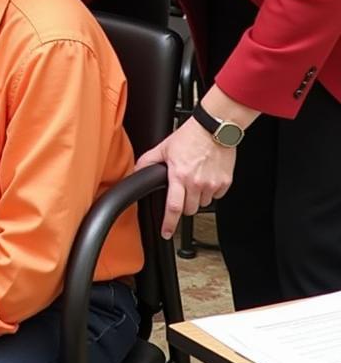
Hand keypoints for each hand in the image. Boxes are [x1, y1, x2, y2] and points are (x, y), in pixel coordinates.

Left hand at [135, 117, 235, 238]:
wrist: (214, 129)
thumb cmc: (190, 136)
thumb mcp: (164, 147)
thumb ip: (149, 161)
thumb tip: (137, 170)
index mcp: (179, 176)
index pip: (173, 207)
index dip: (169, 223)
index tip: (166, 233)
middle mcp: (197, 183)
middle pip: (189, 209)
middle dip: (183, 205)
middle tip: (181, 191)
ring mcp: (212, 184)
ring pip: (202, 204)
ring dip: (196, 197)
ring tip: (194, 179)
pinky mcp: (225, 183)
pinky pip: (216, 196)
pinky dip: (210, 191)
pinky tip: (206, 177)